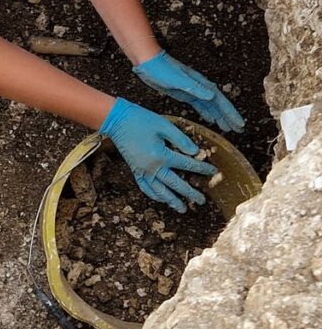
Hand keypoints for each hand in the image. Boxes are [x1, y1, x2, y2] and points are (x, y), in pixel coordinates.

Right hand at [99, 98, 217, 212]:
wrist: (116, 120)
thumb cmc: (141, 120)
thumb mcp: (164, 125)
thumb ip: (181, 139)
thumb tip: (195, 152)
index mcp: (161, 155)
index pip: (187, 164)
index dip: (202, 168)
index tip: (213, 171)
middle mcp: (152, 167)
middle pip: (175, 184)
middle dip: (190, 193)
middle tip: (201, 200)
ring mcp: (142, 170)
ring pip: (159, 191)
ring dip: (171, 200)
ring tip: (182, 208)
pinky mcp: (135, 170)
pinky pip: (145, 187)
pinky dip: (153, 195)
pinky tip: (160, 199)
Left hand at [133, 51, 244, 133]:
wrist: (148, 62)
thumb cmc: (161, 69)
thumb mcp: (177, 79)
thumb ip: (194, 88)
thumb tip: (212, 96)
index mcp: (201, 84)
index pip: (220, 100)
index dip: (230, 112)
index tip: (239, 123)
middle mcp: (199, 87)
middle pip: (218, 105)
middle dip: (229, 117)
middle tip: (238, 130)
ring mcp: (192, 90)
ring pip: (210, 106)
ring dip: (219, 117)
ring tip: (227, 128)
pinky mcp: (184, 93)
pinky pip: (199, 106)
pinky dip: (206, 113)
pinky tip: (210, 120)